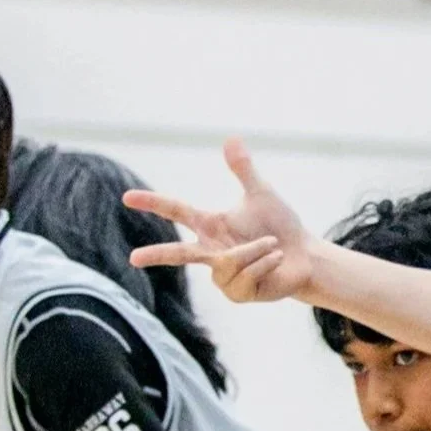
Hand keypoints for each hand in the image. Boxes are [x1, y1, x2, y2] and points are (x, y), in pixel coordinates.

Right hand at [124, 140, 313, 304]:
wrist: (303, 256)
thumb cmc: (279, 226)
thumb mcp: (261, 194)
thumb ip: (243, 169)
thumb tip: (231, 138)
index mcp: (210, 226)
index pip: (176, 211)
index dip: (152, 203)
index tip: (127, 198)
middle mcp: (211, 251)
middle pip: (179, 253)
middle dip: (157, 255)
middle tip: (133, 259)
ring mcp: (222, 276)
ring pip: (231, 260)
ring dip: (256, 248)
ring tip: (272, 246)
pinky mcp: (237, 293)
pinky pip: (247, 274)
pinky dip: (265, 263)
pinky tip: (274, 261)